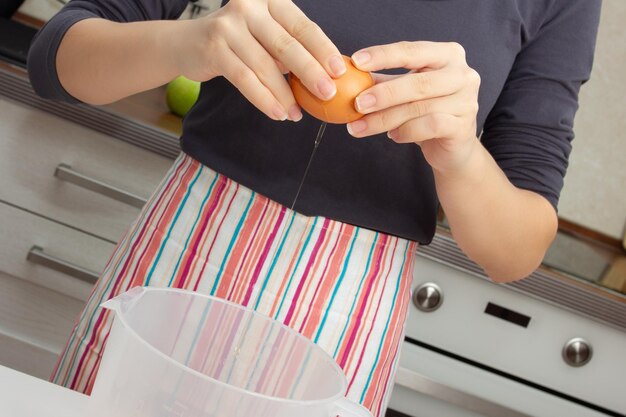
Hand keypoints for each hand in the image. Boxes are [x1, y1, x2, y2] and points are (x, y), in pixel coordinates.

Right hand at [173, 0, 345, 120]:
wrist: (188, 43)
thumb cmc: (238, 41)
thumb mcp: (266, 35)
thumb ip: (290, 48)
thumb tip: (326, 76)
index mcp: (270, 1)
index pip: (303, 27)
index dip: (323, 50)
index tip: (339, 71)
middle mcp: (249, 7)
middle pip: (287, 46)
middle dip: (310, 73)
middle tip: (327, 94)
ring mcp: (229, 26)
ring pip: (266, 67)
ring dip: (284, 95)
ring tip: (297, 114)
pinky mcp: (214, 48)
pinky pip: (245, 79)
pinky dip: (263, 99)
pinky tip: (277, 113)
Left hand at [346, 41, 480, 174]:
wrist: (453, 147)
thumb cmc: (426, 113)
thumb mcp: (404, 92)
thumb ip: (381, 82)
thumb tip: (346, 74)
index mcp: (447, 55)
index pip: (411, 50)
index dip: (383, 55)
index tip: (356, 61)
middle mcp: (462, 74)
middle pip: (417, 82)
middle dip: (383, 94)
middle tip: (357, 104)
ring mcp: (466, 101)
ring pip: (419, 108)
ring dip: (385, 119)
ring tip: (362, 127)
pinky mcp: (463, 127)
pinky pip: (429, 126)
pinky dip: (406, 132)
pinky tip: (392, 136)